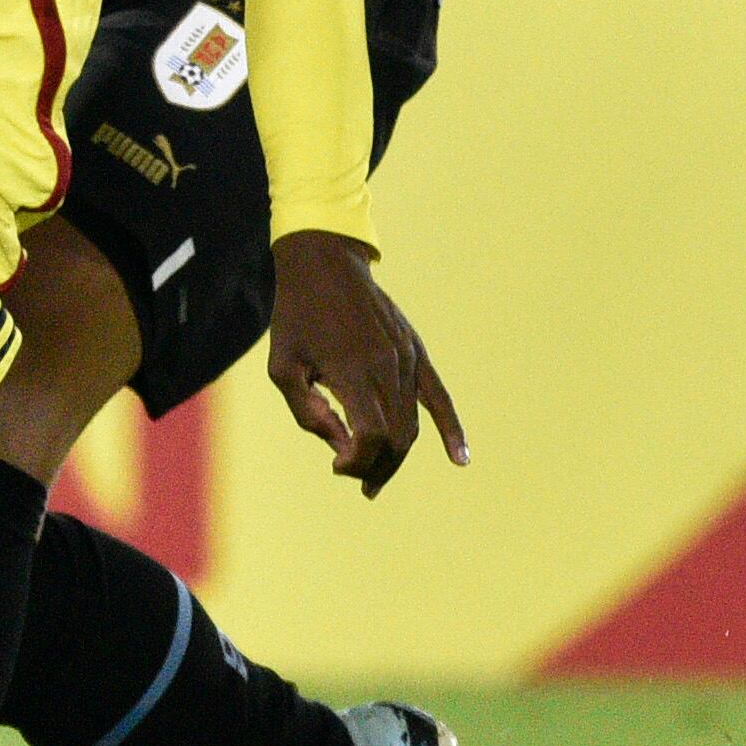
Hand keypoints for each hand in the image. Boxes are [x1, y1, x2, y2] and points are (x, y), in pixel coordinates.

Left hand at [266, 233, 465, 494]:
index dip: (356, 462)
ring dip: (395, 457)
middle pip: (394, 438)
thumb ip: (309, 413)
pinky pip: (440, 398)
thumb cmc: (297, 319)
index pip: (369, 436)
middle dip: (374, 466)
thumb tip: (342, 449)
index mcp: (351, 370)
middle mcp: (385, 366)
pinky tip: (461, 459)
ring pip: (412, 425)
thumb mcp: (284, 368)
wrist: (324, 266)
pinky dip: (452, 430)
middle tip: (352, 477)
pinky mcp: (417, 352)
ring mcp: (406, 359)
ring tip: (374, 478)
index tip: (337, 466)